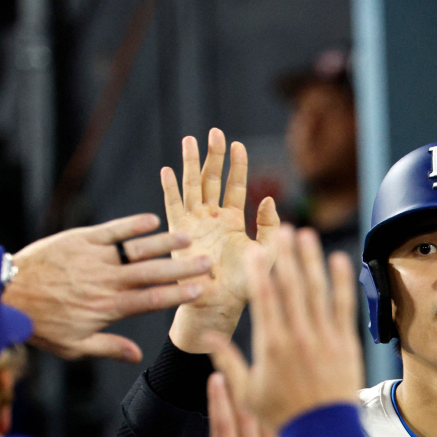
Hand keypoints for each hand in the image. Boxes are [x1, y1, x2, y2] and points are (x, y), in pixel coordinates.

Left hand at [4, 214, 209, 361]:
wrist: (5, 294)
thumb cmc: (40, 323)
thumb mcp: (74, 345)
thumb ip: (108, 347)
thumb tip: (137, 357)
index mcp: (109, 307)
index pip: (153, 300)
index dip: (179, 294)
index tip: (201, 289)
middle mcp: (107, 281)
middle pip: (153, 273)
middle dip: (183, 267)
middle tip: (208, 262)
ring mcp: (95, 258)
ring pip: (137, 250)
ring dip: (165, 244)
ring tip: (188, 238)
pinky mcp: (80, 240)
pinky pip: (112, 231)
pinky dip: (133, 226)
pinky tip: (152, 221)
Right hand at [143, 372, 304, 436]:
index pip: (223, 423)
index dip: (218, 397)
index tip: (215, 377)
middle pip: (248, 414)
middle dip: (240, 388)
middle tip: (233, 370)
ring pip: (268, 423)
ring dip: (259, 403)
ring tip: (254, 381)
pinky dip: (276, 424)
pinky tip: (274, 413)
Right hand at [162, 129, 280, 352]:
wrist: (220, 304)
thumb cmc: (246, 285)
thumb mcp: (267, 253)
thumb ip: (269, 226)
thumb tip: (268, 199)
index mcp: (233, 221)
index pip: (235, 186)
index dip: (237, 165)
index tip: (238, 144)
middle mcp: (212, 218)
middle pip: (212, 179)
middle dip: (213, 155)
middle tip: (215, 132)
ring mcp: (194, 224)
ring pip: (191, 187)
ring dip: (190, 164)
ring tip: (189, 140)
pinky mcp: (178, 234)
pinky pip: (172, 207)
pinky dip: (169, 189)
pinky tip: (166, 170)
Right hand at [211, 227, 363, 429]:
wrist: (323, 432)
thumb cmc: (283, 415)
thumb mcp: (247, 392)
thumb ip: (227, 361)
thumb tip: (205, 339)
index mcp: (271, 345)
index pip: (264, 299)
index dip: (258, 270)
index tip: (254, 249)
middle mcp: (298, 336)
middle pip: (290, 287)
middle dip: (285, 255)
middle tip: (281, 229)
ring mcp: (324, 337)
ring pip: (317, 290)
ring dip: (311, 260)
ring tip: (306, 235)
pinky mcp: (346, 343)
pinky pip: (344, 306)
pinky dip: (342, 282)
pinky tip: (339, 260)